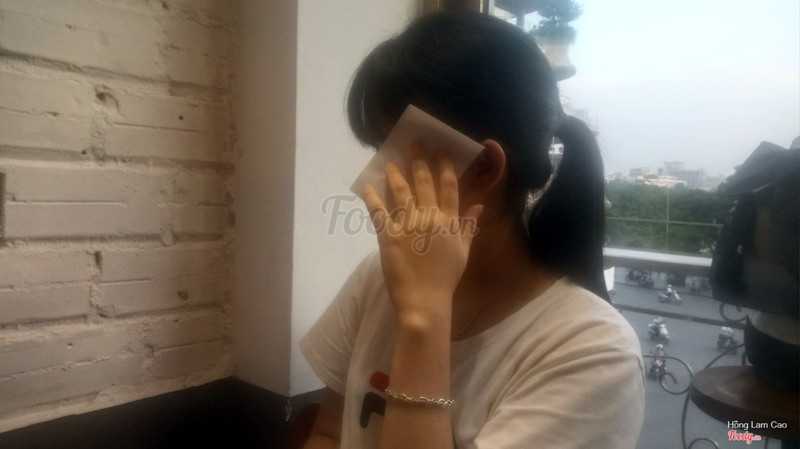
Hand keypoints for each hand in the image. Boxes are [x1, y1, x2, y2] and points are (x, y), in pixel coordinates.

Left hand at [364, 145, 482, 324]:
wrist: (425, 302)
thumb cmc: (445, 279)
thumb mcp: (462, 252)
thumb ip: (468, 227)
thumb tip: (478, 205)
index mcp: (450, 222)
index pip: (448, 187)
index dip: (444, 165)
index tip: (440, 150)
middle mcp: (430, 218)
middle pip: (424, 183)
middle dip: (419, 160)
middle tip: (414, 143)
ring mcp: (408, 226)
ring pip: (401, 192)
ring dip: (395, 174)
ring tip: (390, 162)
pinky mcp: (388, 237)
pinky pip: (379, 212)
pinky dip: (372, 197)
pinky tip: (368, 184)